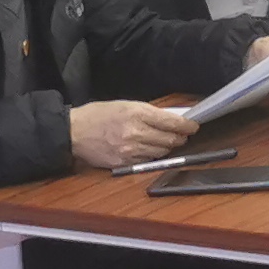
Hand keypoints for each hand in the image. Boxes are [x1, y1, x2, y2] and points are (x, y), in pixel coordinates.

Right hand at [68, 100, 191, 172]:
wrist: (74, 132)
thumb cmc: (99, 115)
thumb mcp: (126, 105)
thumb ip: (149, 112)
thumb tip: (171, 118)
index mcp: (137, 114)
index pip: (172, 122)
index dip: (187, 125)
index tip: (193, 126)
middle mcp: (135, 133)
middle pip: (170, 140)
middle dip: (180, 137)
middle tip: (183, 135)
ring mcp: (130, 150)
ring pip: (161, 152)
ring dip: (167, 148)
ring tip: (167, 142)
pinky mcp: (124, 163)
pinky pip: (147, 161)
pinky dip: (153, 156)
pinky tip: (150, 150)